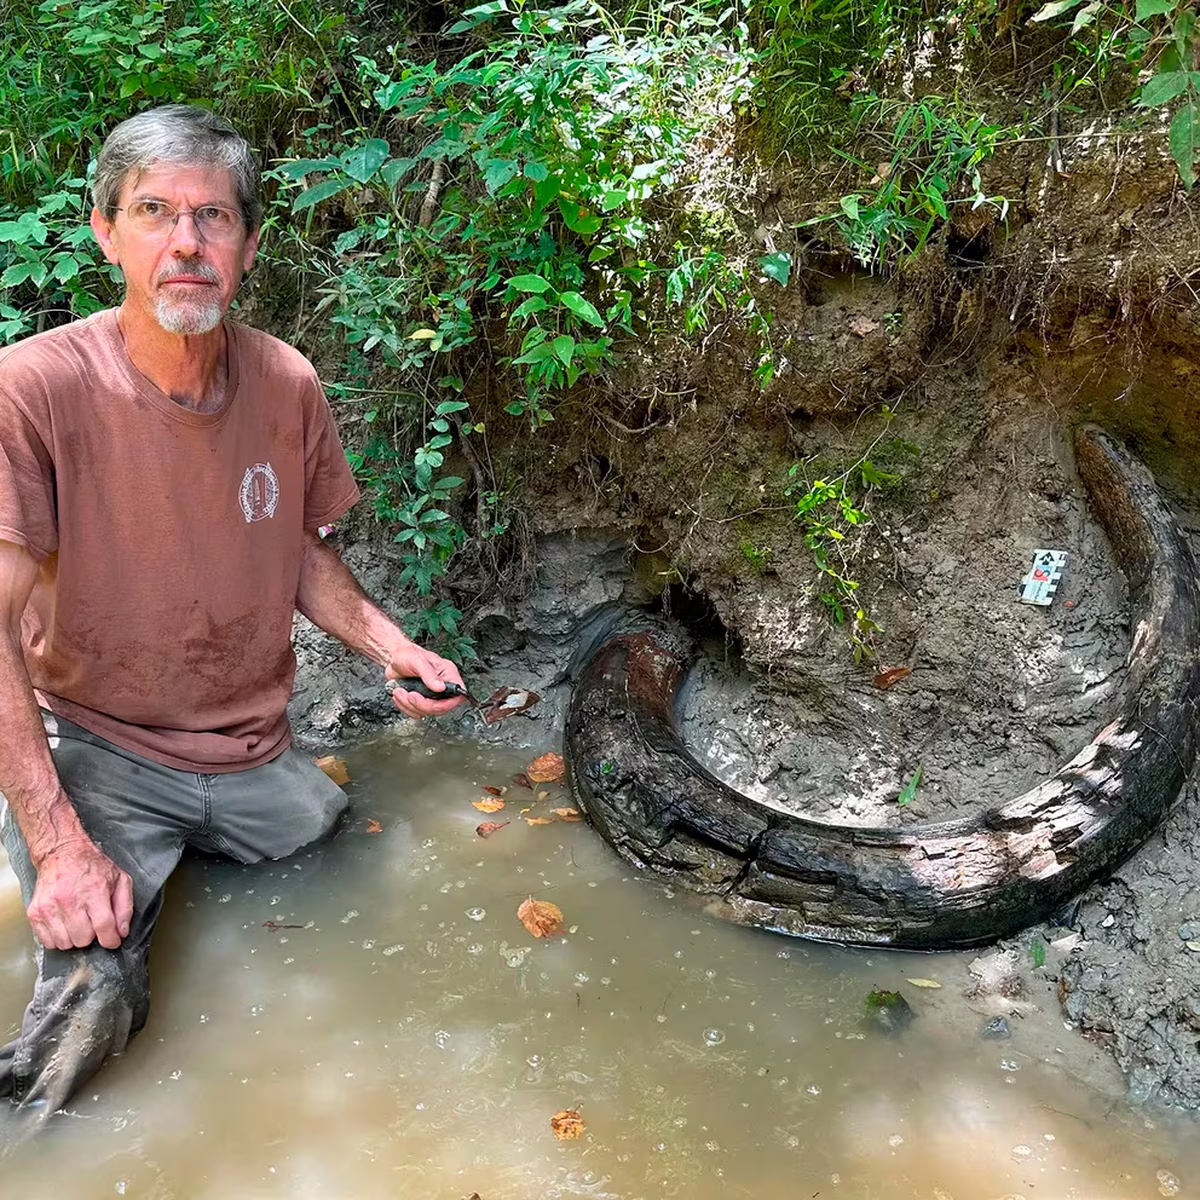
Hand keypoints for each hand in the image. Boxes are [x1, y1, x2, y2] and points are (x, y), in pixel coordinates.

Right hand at [28, 836, 132, 950]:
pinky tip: (64, 924)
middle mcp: (69, 900)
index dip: (111, 939)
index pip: (103, 926)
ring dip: (74, 938)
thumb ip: (125, 907)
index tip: (112, 941)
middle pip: (83, 939)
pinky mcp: (35, 913)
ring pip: (65, 944)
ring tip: (78, 922)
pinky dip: (57, 938)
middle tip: (92, 923)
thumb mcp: (119, 879)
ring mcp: (49, 908)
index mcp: (94, 891)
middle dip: (92, 936)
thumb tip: (122, 932)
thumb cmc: (92, 866)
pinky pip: (47, 941)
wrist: (61, 853)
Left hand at [385, 640, 466, 718]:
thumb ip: (429, 675)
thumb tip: (440, 688)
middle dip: (422, 704)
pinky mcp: (421, 701)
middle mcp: (442, 686)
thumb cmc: (407, 654)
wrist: (393, 659)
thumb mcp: (418, 661)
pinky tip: (400, 695)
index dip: (446, 703)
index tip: (429, 702)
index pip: (457, 694)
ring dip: (409, 705)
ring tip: (400, 691)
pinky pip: (416, 713)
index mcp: (447, 674)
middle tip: (410, 695)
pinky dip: (405, 706)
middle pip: (441, 707)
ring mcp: (431, 695)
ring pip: (426, 712)